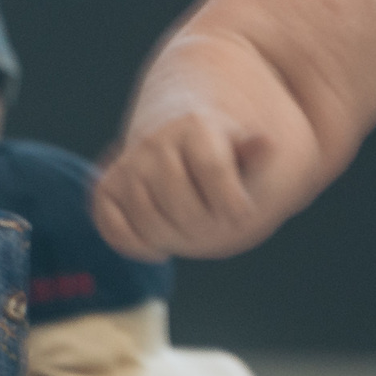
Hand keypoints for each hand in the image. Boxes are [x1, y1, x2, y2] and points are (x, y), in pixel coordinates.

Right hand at [92, 35, 295, 260]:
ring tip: (193, 235)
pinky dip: (136, 245)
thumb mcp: (244, 145)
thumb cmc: (221, 147)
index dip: (232, 201)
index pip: (213, 170)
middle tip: (218, 232)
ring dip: (173, 237)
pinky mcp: (107, 187)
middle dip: (205, 225)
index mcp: (195, 127)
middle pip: (180, 202)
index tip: (244, 215)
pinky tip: (161, 248)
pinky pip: (114, 227)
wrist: (178, 132)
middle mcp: (155, 142)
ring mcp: (128, 165)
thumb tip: (267, 143)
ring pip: (147, 218)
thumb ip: (254, 153)